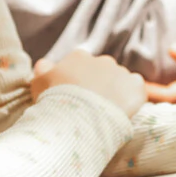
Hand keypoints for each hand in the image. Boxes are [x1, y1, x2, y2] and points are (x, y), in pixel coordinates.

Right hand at [31, 50, 145, 118]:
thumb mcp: (39, 84)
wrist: (78, 119)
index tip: (74, 96)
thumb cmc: (54, 101)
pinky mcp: (136, 86)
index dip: (77, 81)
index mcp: (79, 57)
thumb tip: (43, 64)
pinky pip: (136, 88)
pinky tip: (123, 110)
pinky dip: (132, 97)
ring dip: (115, 91)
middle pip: (101, 71)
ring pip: (119, 80)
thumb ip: (43, 70)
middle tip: (91, 106)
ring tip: (106, 112)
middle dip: (97, 85)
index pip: (80, 64)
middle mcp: (102, 60)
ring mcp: (121, 72)